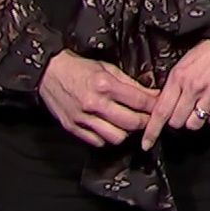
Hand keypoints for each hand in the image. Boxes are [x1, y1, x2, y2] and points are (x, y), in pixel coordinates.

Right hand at [39, 50, 157, 147]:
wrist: (48, 72)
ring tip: (127, 124)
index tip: (161, 107)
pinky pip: (98, 142)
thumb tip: (152, 94)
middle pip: (131, 123)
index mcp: (105, 85)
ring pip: (116, 137)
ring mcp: (83, 118)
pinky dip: (107, 138)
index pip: (139, 101)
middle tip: (148, 118)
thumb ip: (130, 83)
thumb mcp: (107, 68)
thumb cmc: (79, 68)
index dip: (154, 106)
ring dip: (126, 132)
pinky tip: (110, 128)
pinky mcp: (73, 128)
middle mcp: (94, 104)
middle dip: (145, 122)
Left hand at [142, 40, 209, 148]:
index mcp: (178, 77)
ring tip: (198, 109)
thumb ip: (171, 87)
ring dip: (194, 121)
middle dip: (176, 120)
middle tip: (182, 111)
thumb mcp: (182, 65)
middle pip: (177, 122)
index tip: (146, 143)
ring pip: (195, 124)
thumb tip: (161, 109)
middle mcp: (194, 87)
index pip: (161, 110)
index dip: (152, 130)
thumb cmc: (205, 55)